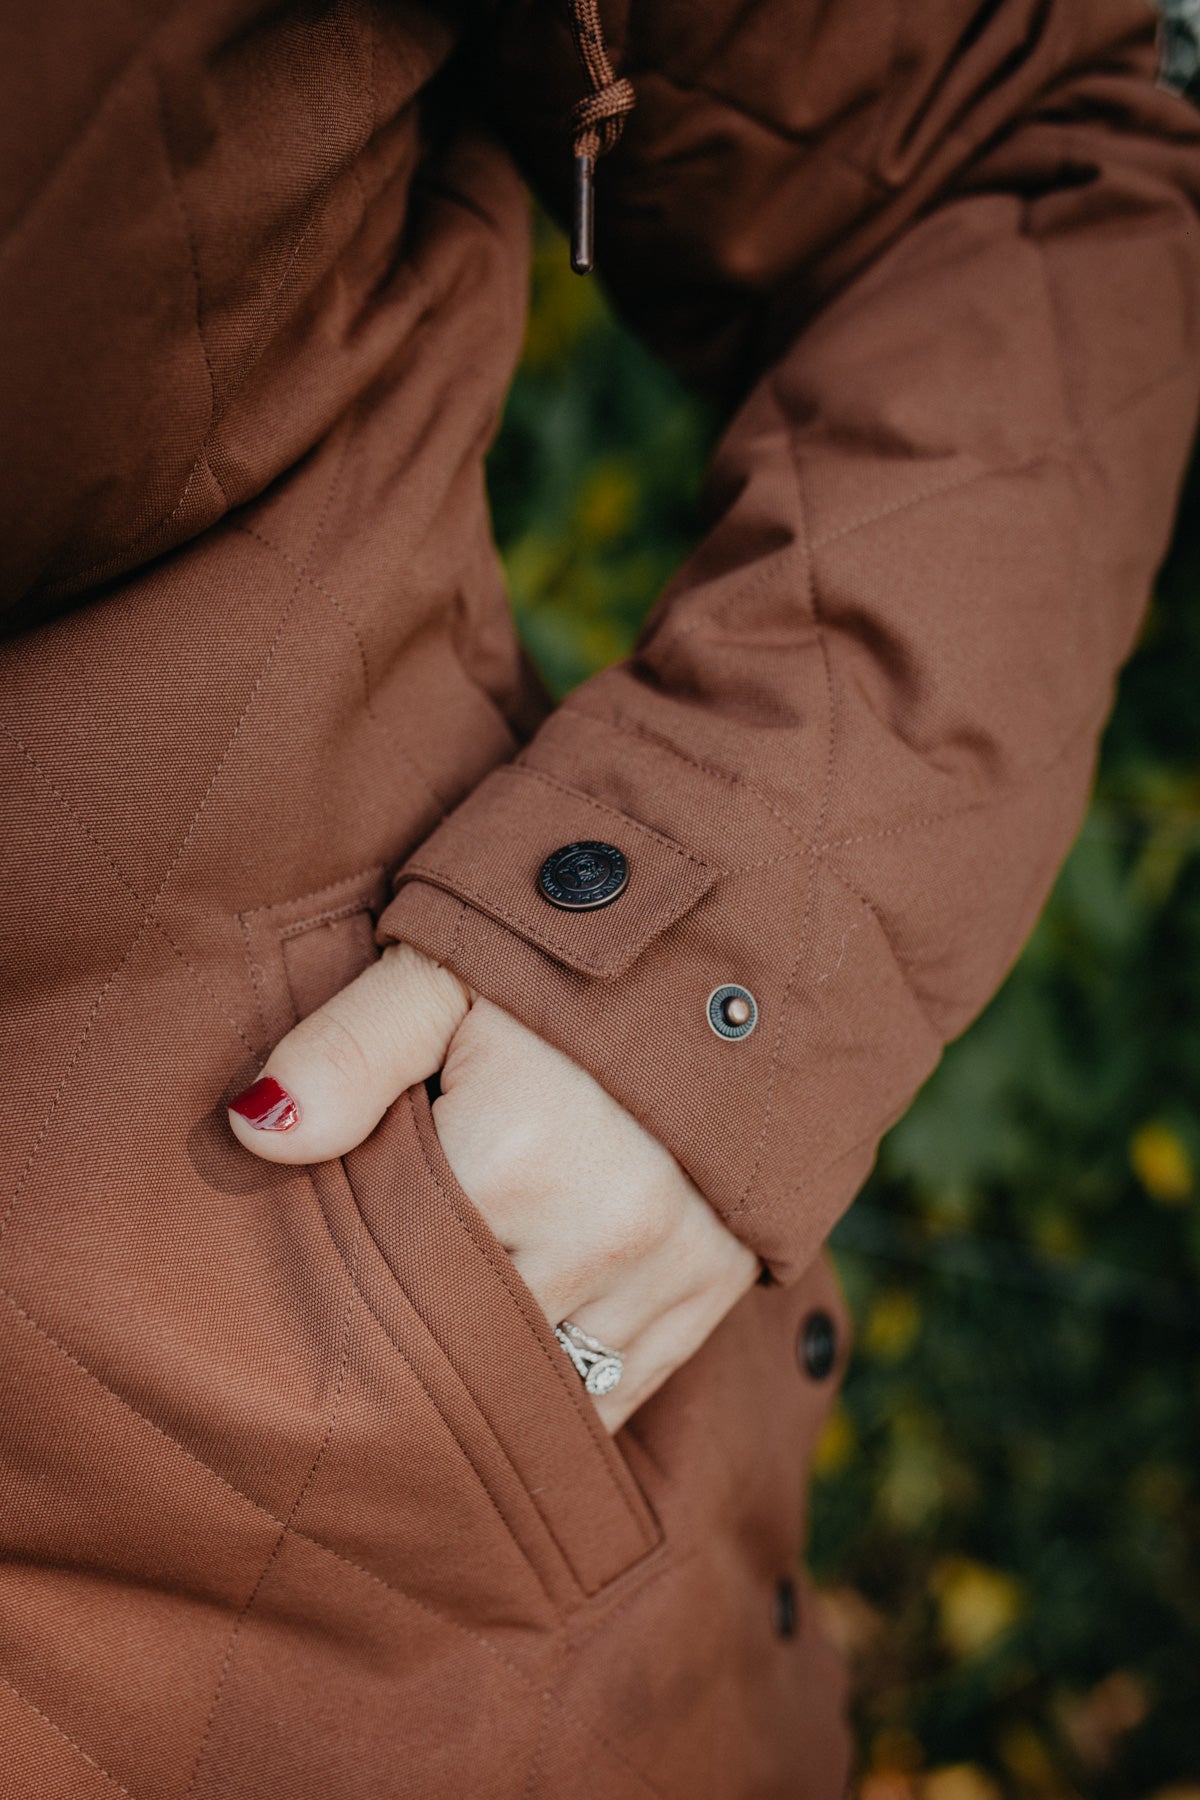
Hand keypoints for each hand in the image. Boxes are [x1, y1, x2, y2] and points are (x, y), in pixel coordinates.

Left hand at [227, 943, 759, 1430]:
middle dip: (420, 1332)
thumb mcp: (445, 968)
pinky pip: (622, 1393)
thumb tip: (256, 1134)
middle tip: (385, 1302)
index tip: (338, 1252)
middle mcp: (600, 1235)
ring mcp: (668, 1268)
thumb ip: (348, 1050)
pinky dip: (567, 1387)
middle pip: (466, 1346)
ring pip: (542, 1383)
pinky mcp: (716, 1286)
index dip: (354, 1270)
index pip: (391, 1276)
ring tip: (454, 1328)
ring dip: (494, 1366)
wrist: (737, 929)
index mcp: (515, 1158)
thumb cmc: (568, 945)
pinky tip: (528, 1353)